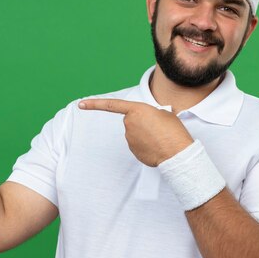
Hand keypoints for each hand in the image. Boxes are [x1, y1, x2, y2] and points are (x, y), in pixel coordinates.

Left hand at [79, 99, 193, 166]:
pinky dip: (146, 145)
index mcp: (136, 110)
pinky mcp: (133, 151)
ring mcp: (129, 139)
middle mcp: (129, 124)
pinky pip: (138, 145)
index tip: (81, 104)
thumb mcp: (164, 114)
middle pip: (131, 120)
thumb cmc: (173, 131)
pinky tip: (156, 146)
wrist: (177, 153)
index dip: (95, 104)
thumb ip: (150, 114)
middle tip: (157, 128)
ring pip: (135, 133)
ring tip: (160, 137)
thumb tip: (148, 121)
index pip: (111, 105)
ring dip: (144, 134)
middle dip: (141, 123)